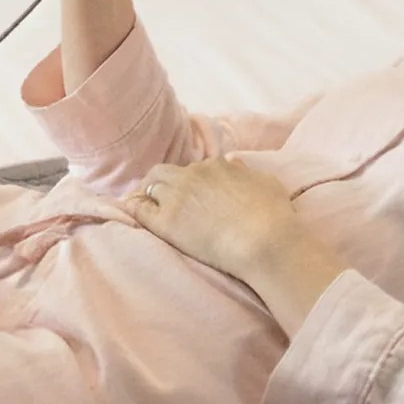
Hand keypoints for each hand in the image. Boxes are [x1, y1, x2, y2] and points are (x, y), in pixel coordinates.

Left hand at [122, 157, 298, 281]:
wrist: (264, 240)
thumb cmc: (273, 214)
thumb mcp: (266, 182)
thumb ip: (246, 172)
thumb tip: (234, 163)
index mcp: (216, 165)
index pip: (194, 169)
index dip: (191, 182)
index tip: (192, 194)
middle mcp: (193, 174)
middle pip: (164, 172)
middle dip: (160, 183)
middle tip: (162, 199)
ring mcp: (177, 197)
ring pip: (150, 186)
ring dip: (148, 194)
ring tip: (146, 208)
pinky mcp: (166, 221)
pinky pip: (139, 209)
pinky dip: (133, 208)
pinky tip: (130, 213)